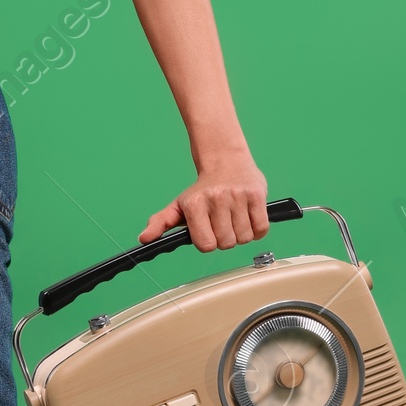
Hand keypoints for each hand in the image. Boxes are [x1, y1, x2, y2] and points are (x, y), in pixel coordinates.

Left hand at [140, 149, 268, 251]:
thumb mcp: (178, 205)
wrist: (226, 160)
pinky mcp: (257, 194)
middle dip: (225, 239)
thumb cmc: (202, 190)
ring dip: (241, 235)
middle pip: (226, 243)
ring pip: (244, 238)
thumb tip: (144, 238)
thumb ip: (160, 222)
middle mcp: (216, 198)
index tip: (208, 232)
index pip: (206, 245)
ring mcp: (237, 196)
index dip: (208, 243)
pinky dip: (257, 230)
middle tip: (222, 224)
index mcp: (194, 204)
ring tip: (235, 219)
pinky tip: (248, 219)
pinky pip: (261, 229)